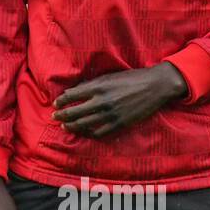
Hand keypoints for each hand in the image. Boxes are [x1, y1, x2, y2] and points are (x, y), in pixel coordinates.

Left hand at [53, 62, 187, 136]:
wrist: (155, 86)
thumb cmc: (132, 78)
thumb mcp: (110, 76)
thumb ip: (92, 84)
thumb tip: (73, 91)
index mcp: (99, 86)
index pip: (73, 95)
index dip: (61, 101)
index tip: (56, 103)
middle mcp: (102, 101)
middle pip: (75, 112)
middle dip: (62, 115)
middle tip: (54, 117)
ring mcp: (111, 114)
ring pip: (84, 124)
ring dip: (72, 126)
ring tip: (64, 127)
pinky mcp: (119, 123)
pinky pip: (99, 132)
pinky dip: (89, 134)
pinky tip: (83, 133)